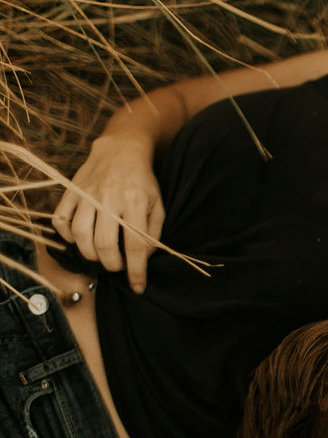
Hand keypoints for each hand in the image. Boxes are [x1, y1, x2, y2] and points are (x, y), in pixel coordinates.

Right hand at [52, 134, 164, 293]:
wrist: (121, 150)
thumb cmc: (142, 182)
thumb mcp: (158, 204)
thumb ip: (153, 232)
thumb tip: (142, 259)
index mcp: (135, 202)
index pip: (135, 245)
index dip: (136, 271)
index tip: (137, 286)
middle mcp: (109, 199)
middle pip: (104, 244)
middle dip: (111, 264)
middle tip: (117, 267)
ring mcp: (86, 194)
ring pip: (80, 235)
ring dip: (89, 255)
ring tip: (100, 257)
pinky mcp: (71, 191)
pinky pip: (60, 219)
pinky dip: (66, 236)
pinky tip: (79, 240)